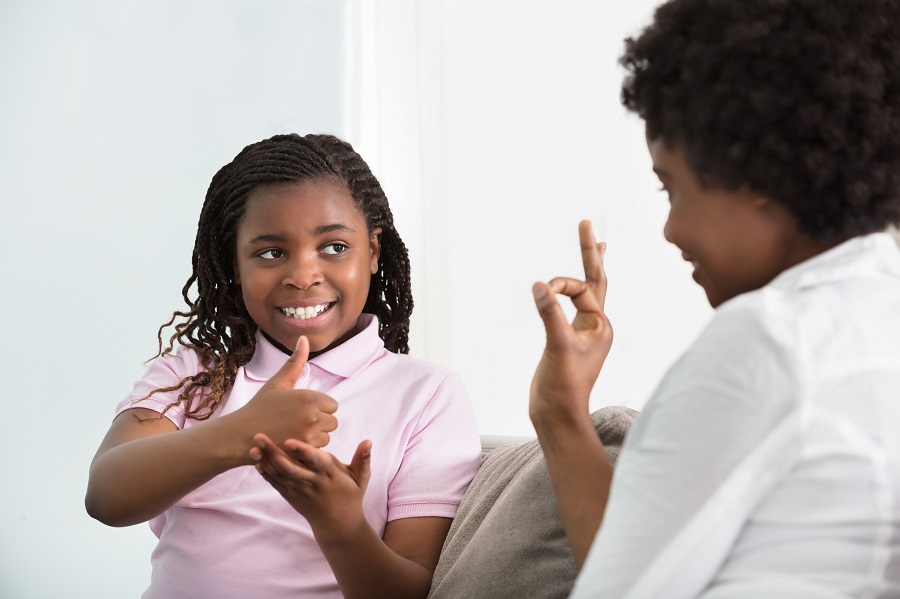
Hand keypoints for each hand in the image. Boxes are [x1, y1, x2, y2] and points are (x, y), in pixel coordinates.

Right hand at [231, 336, 338, 461]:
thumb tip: (304, 338)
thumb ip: (295, 362)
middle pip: (332, 421)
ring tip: (294, 432)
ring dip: (315, 436)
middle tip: (297, 422)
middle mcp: (313, 416)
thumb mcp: (278, 382)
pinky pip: (318, 451)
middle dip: (319, 422)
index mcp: (309, 397)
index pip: (332, 405)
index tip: (302, 410)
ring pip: (326, 436)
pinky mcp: (303, 451)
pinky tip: (293, 443)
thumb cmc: (259, 407)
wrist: (240, 435)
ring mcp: (309, 436)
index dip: (319, 407)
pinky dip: (308, 449)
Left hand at [251, 433, 371, 541]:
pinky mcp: (291, 496)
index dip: (302, 451)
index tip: (289, 441)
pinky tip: (256, 461)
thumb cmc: (350, 495)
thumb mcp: (361, 478)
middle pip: (290, 467)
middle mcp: (313, 482)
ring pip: (280, 475)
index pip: (315, 461)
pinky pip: (276, 484)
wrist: (338, 524)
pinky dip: (266, 474)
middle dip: (273, 452)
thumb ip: (363, 458)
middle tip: (259, 436)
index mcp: (330, 474)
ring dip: (265, 461)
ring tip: (252, 447)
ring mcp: (300, 491)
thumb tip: (368, 441)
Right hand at [530, 220, 612, 427]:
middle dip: (590, 252)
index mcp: (601, 326)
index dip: (562, 286)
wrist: (556, 416)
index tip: (543, 291)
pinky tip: (568, 287)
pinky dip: (571, 291)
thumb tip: (540, 285)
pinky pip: (572, 307)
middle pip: (596, 281)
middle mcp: (596, 326)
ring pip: (587, 292)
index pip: (582, 290)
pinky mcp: (567, 340)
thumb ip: (550, 314)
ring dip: (588, 267)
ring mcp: (583, 333)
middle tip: (586, 223)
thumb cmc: (562, 387)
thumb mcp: (557, 347)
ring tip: (597, 243)